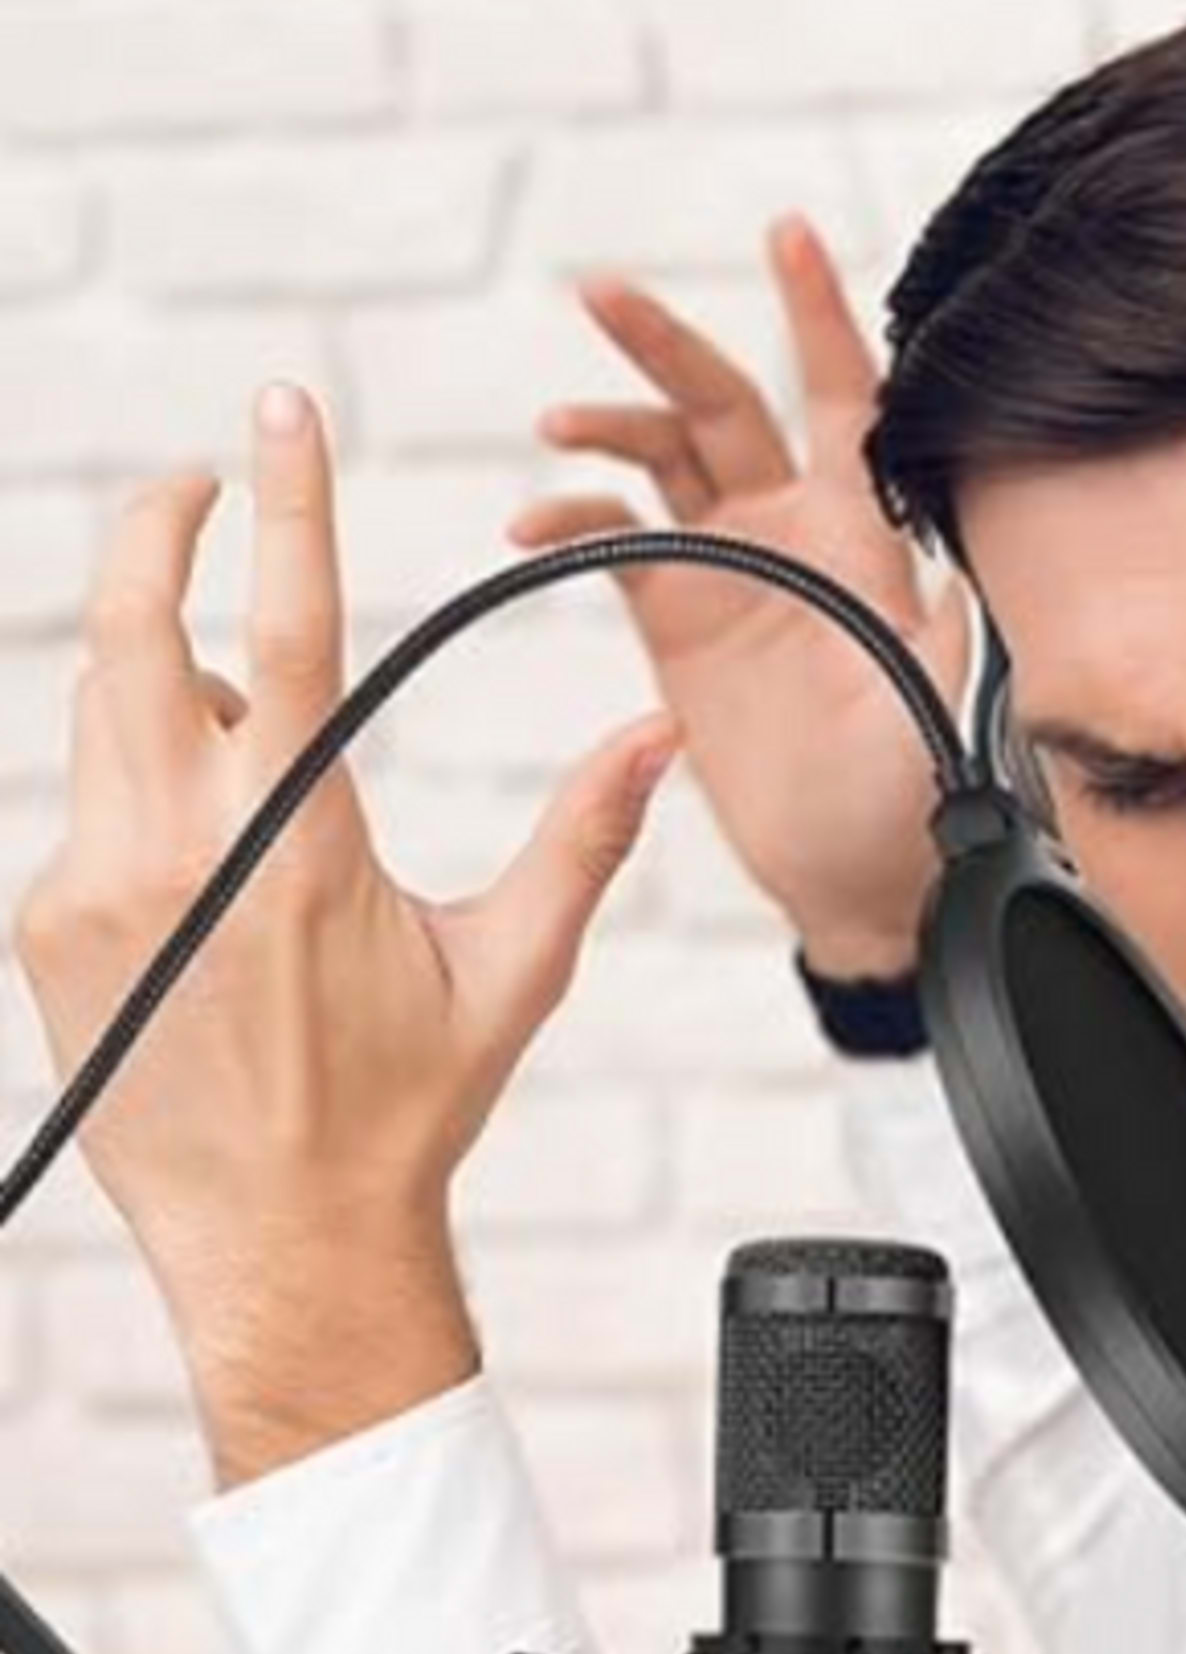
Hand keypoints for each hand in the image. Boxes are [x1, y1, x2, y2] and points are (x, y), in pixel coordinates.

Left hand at [15, 384, 676, 1439]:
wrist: (285, 1240)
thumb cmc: (408, 1111)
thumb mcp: (512, 970)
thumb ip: (584, 837)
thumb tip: (657, 736)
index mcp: (305, 846)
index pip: (289, 629)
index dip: (288, 504)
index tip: (279, 412)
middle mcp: (182, 850)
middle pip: (137, 632)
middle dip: (159, 535)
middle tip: (190, 486)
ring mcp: (94, 884)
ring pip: (110, 719)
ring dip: (168, 698)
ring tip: (243, 753)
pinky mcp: (48, 923)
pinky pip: (91, 814)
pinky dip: (148, 812)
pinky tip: (206, 896)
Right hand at [514, 215, 967, 975]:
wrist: (858, 880)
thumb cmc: (920, 794)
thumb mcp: (949, 703)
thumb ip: (951, 623)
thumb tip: (971, 556)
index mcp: (868, 533)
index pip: (846, 398)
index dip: (817, 315)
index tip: (784, 232)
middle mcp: (797, 531)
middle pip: (726, 401)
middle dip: (667, 341)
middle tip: (600, 290)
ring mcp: (731, 568)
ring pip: (661, 454)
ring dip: (609, 421)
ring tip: (559, 427)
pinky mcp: (675, 617)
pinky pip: (611, 537)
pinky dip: (570, 516)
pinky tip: (533, 522)